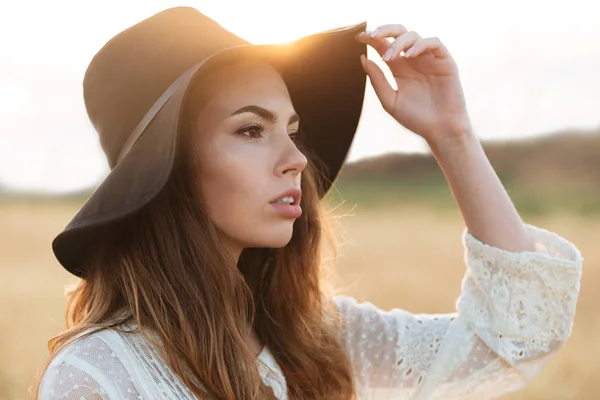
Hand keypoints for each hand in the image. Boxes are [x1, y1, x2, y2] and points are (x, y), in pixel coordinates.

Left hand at [356, 25, 472, 145]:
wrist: (440, 131)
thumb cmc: (416, 119)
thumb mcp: (390, 101)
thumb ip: (377, 80)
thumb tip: (363, 58)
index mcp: (399, 68)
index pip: (383, 45)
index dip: (371, 38)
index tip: (359, 37)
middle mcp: (413, 60)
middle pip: (398, 33)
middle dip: (384, 30)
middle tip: (372, 35)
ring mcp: (429, 59)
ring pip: (414, 35)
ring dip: (399, 42)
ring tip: (390, 57)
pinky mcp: (444, 62)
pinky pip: (434, 43)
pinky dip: (420, 45)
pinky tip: (409, 55)